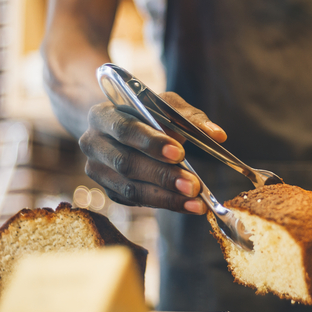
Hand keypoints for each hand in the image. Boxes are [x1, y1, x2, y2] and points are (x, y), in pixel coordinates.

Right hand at [79, 92, 226, 213]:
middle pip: (126, 163)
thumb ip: (190, 117)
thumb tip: (218, 135)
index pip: (125, 130)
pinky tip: (186, 206)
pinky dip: (163, 204)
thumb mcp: (165, 106)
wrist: (120, 129)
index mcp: (103, 115)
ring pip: (129, 189)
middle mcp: (93, 143)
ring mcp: (97, 170)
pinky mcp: (107, 190)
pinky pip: (134, 202)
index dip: (151, 143)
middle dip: (162, 176)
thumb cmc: (145, 113)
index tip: (180, 154)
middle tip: (193, 186)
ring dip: (165, 198)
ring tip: (196, 202)